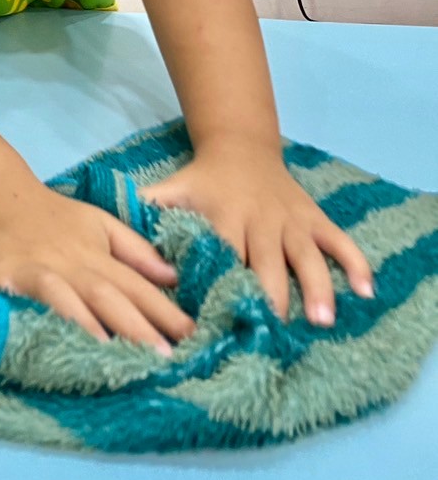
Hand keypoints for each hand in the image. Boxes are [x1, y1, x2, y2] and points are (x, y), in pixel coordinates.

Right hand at [0, 180, 194, 353]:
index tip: (193, 339)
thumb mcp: (101, 225)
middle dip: (133, 326)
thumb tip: (176, 279)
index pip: (135, 286)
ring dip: (78, 322)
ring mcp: (28, 271)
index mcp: (94, 255)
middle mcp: (66, 265)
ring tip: (101, 352)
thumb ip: (137, 252)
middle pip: (103, 295)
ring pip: (57, 296)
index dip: (163, 312)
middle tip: (161, 360)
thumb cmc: (56, 218)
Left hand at [141, 143, 373, 325]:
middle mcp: (259, 221)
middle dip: (271, 294)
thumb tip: (113, 239)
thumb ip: (144, 213)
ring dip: (315, 286)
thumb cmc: (201, 183)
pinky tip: (367, 290)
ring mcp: (290, 221)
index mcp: (222, 217)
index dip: (223, 283)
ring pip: (306, 255)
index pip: (223, 254)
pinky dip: (354, 262)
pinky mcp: (314, 219)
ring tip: (320, 319)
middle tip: (274, 331)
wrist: (240, 148)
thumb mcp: (170, 191)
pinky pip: (339, 240)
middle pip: (266, 261)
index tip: (222, 318)